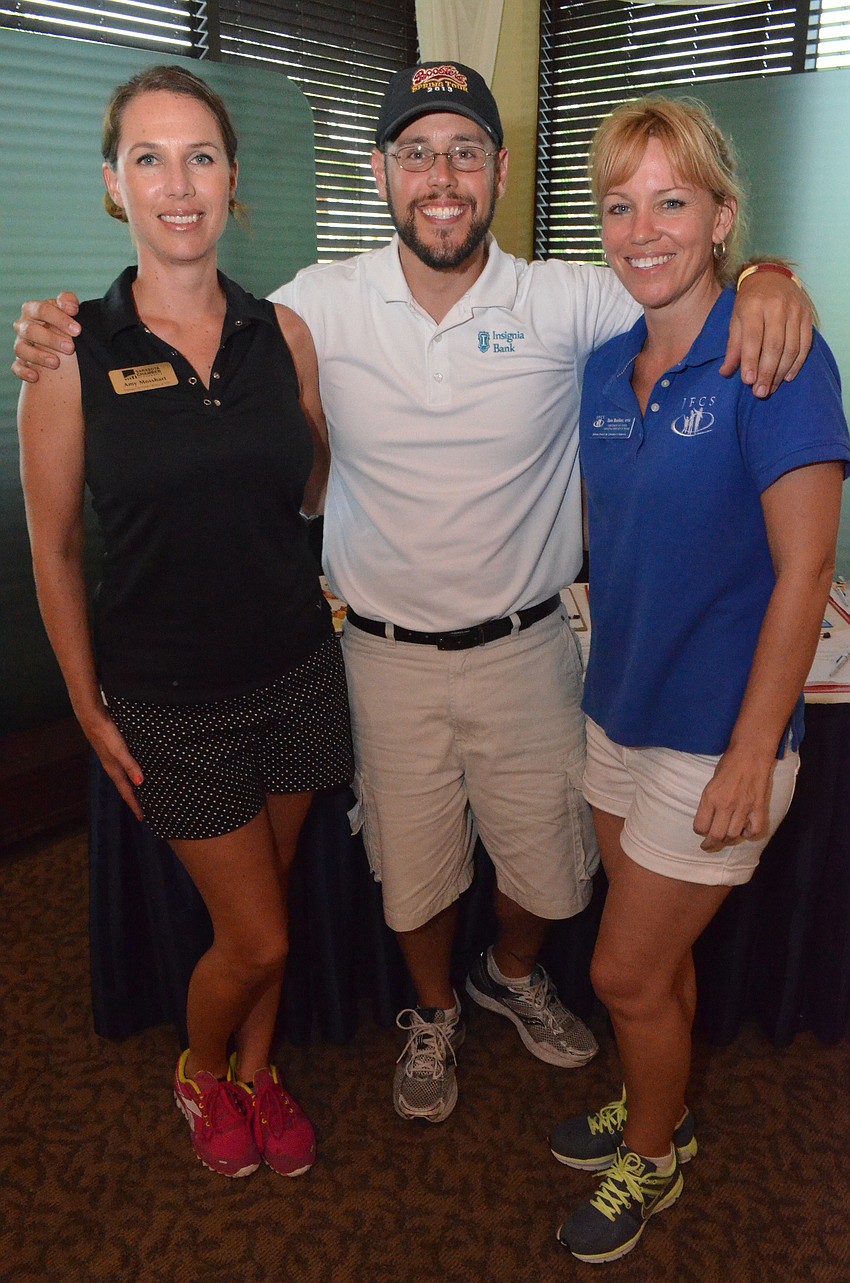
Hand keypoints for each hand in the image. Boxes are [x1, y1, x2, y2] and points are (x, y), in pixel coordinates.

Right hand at [12, 293, 81, 382]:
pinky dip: (24, 372)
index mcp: (33, 310)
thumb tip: (71, 306)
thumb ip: (69, 302)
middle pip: (30, 330)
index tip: (78, 330)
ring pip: (21, 349)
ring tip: (56, 363)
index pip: (42, 310)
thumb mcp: (68, 309)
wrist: (63, 343)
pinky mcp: (20, 361)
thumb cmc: (65, 323)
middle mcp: (23, 326)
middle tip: (70, 348)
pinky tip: (35, 377)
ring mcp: (21, 344)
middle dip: (50, 339)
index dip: (59, 319)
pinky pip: (16, 367)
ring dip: (38, 356)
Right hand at [80, 708, 144, 821]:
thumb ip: (130, 765)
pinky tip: (137, 769)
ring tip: (143, 793)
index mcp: (114, 770)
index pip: (127, 792)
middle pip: (126, 788)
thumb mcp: (120, 750)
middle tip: (145, 810)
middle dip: (135, 799)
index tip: (143, 818)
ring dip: (133, 786)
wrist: (92, 717)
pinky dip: (132, 773)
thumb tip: (140, 783)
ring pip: (125, 777)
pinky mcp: (113, 750)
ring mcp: (112, 758)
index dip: (135, 805)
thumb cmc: (105, 733)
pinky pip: (125, 766)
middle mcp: (112, 767)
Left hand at [692, 745, 774, 852]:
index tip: (701, 831)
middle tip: (708, 846)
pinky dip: (749, 833)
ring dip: (728, 840)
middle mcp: (726, 805)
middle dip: (710, 844)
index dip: (700, 831)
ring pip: (733, 836)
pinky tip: (745, 830)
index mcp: (710, 797)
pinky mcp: (758, 807)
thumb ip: (709, 802)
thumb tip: (709, 819)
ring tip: (726, 838)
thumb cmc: (728, 764)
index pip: (700, 827)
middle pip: (716, 836)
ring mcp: (743, 807)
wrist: (750, 753)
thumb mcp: (710, 782)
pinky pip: (754, 830)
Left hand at [721, 272, 812, 397]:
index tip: (748, 381)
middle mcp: (776, 307)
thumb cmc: (749, 302)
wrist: (772, 277)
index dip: (751, 360)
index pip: (753, 337)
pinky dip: (797, 363)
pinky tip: (788, 376)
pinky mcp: (808, 316)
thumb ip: (733, 347)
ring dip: (781, 372)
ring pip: (791, 347)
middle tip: (760, 392)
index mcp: (754, 306)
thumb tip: (725, 372)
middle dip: (767, 372)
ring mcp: (795, 310)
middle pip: (774, 345)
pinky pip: (805, 344)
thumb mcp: (736, 320)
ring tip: (771, 388)